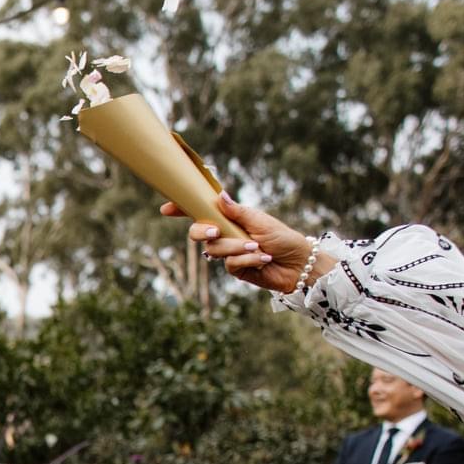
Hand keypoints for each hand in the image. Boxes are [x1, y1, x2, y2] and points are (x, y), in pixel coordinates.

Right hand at [162, 193, 319, 293]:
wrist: (297, 264)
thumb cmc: (283, 238)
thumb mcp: (260, 220)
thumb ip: (237, 211)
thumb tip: (219, 195)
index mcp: (230, 218)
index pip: (202, 212)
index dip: (183, 210)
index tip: (167, 209)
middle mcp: (226, 234)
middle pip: (198, 232)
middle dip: (204, 231)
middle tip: (216, 231)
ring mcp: (228, 252)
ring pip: (214, 249)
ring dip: (236, 248)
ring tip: (258, 249)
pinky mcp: (234, 269)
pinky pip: (229, 263)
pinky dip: (247, 261)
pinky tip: (262, 260)